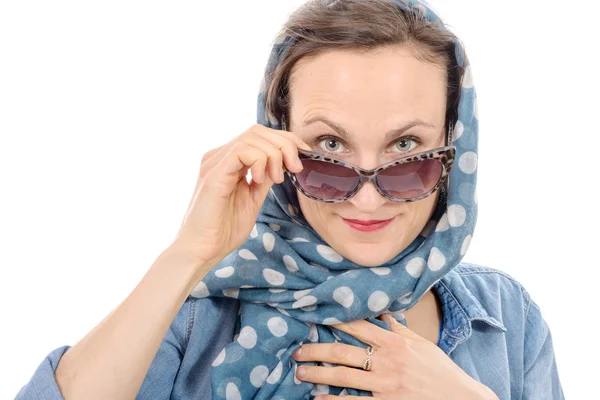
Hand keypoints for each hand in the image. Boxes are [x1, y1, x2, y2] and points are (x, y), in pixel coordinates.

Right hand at [171, 124, 309, 267]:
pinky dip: (259, 161)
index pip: (259, 135)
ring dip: (274, 155)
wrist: (201, 251)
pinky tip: (260, 181)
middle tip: (295, 168)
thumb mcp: (252, 199)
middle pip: (257, 130)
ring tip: (276, 180)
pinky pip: (241, 151)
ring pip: (252, 137)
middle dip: (285, 144)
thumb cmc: (223, 230)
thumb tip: (283, 165)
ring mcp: (214, 163)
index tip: (302, 160)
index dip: (286, 141)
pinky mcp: (213, 174)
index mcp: (227, 161)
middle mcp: (218, 157)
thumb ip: (264, 180)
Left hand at [292, 313, 498, 399]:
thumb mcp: (423, 345)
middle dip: (316, 350)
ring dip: (318, 374)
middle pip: (343, 352)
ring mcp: (385, 385)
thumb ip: (400, 330)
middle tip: (297, 352)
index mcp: (394, 343)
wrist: (462, 399)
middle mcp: (386, 361)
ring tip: (300, 373)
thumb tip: (384, 315)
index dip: (334, 320)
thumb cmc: (442, 371)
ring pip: (343, 376)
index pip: (358, 327)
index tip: (315, 316)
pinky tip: (317, 399)